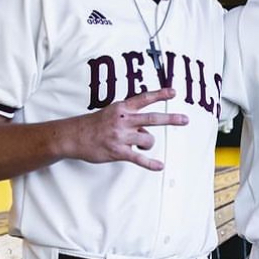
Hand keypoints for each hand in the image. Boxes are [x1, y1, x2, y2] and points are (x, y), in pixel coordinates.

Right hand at [69, 87, 187, 170]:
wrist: (72, 136)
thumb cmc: (93, 125)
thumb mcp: (111, 112)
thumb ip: (129, 117)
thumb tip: (146, 130)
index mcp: (122, 108)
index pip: (144, 99)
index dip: (159, 95)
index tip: (174, 92)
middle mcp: (123, 120)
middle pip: (153, 118)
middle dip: (171, 119)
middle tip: (185, 119)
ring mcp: (121, 136)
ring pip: (148, 140)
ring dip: (147, 143)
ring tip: (138, 144)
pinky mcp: (118, 151)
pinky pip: (139, 158)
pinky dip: (150, 163)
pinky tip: (160, 166)